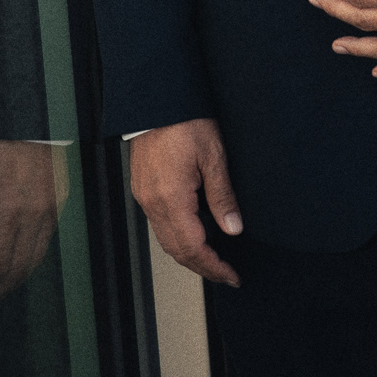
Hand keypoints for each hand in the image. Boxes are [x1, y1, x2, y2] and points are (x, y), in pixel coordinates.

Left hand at [0, 139, 68, 309]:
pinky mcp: (59, 203)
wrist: (28, 116)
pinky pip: (46, 242)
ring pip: (35, 259)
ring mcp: (49, 211)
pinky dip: (30, 260)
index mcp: (6, 212)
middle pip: (17, 269)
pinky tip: (17, 261)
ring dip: (15, 279)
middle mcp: (32, 217)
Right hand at [129, 119, 243, 287]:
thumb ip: (223, 196)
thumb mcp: (214, 156)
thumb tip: (233, 228)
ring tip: (214, 261)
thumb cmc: (186, 121)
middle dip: (202, 267)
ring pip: (165, 240)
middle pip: (176, 250)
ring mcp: (144, 197)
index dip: (214, 266)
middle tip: (226, 275)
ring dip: (189, 255)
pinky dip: (178, 237)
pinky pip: (159, 224)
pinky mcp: (142, 189)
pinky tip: (195, 235)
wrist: (157, 100)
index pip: (193, 247)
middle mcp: (152, 203)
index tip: (232, 276)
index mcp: (171, 198)